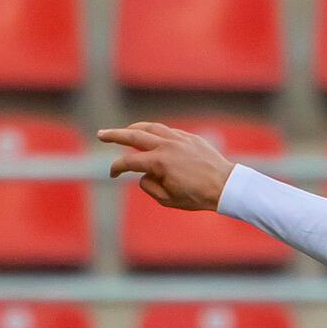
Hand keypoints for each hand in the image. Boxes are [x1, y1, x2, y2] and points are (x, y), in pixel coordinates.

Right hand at [99, 122, 233, 211]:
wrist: (226, 185)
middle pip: (133, 135)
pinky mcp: (189, 137)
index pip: (129, 162)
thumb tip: (143, 175)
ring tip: (124, 131)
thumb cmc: (198, 196)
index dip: (116, 168)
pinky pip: (166, 130)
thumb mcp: (169, 200)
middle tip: (100, 135)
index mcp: (159, 163)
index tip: (112, 174)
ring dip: (134, 128)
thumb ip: (150, 187)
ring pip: (150, 127)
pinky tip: (150, 135)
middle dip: (114, 135)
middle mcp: (166, 146)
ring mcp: (178, 138)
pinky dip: (154, 131)